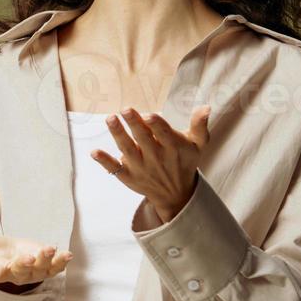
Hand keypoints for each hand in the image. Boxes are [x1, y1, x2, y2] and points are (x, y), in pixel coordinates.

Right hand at [0, 236, 71, 292]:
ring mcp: (33, 271)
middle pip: (20, 271)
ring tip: (48, 249)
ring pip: (40, 268)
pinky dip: (61, 262)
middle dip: (23, 264)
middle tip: (25, 258)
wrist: (9, 253)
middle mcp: (17, 273)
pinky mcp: (45, 266)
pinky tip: (67, 255)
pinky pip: (55, 267)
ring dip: (45, 259)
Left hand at [90, 104, 210, 222]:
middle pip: (144, 139)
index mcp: (173, 147)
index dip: (156, 125)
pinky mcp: (128, 176)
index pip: (164, 134)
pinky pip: (115, 169)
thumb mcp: (198, 144)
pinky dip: (105, 161)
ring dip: (118, 134)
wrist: (175, 194)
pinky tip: (94, 152)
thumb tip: (206, 107)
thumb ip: (200, 125)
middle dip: (135, 124)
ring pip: (128, 150)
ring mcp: (141, 168)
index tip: (148, 115)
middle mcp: (156, 158)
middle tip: (125, 109)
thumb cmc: (185, 161)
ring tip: (110, 118)